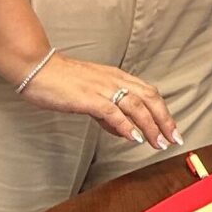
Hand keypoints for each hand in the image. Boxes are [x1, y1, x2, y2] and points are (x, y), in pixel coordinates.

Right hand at [20, 53, 179, 148]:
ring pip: (137, 106)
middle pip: (150, 98)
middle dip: (165, 120)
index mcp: (117, 77)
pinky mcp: (89, 98)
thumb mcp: (91, 94)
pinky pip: (114, 112)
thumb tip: (124, 131)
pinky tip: (135, 138)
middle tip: (174, 139)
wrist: (37, 68)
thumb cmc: (61, 81)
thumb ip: (108, 112)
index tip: (172, 129)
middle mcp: (115, 80)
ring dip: (151, 126)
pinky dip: (127, 126)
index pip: (150, 93)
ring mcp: (103, 88)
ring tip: (159, 143)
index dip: (164, 111)